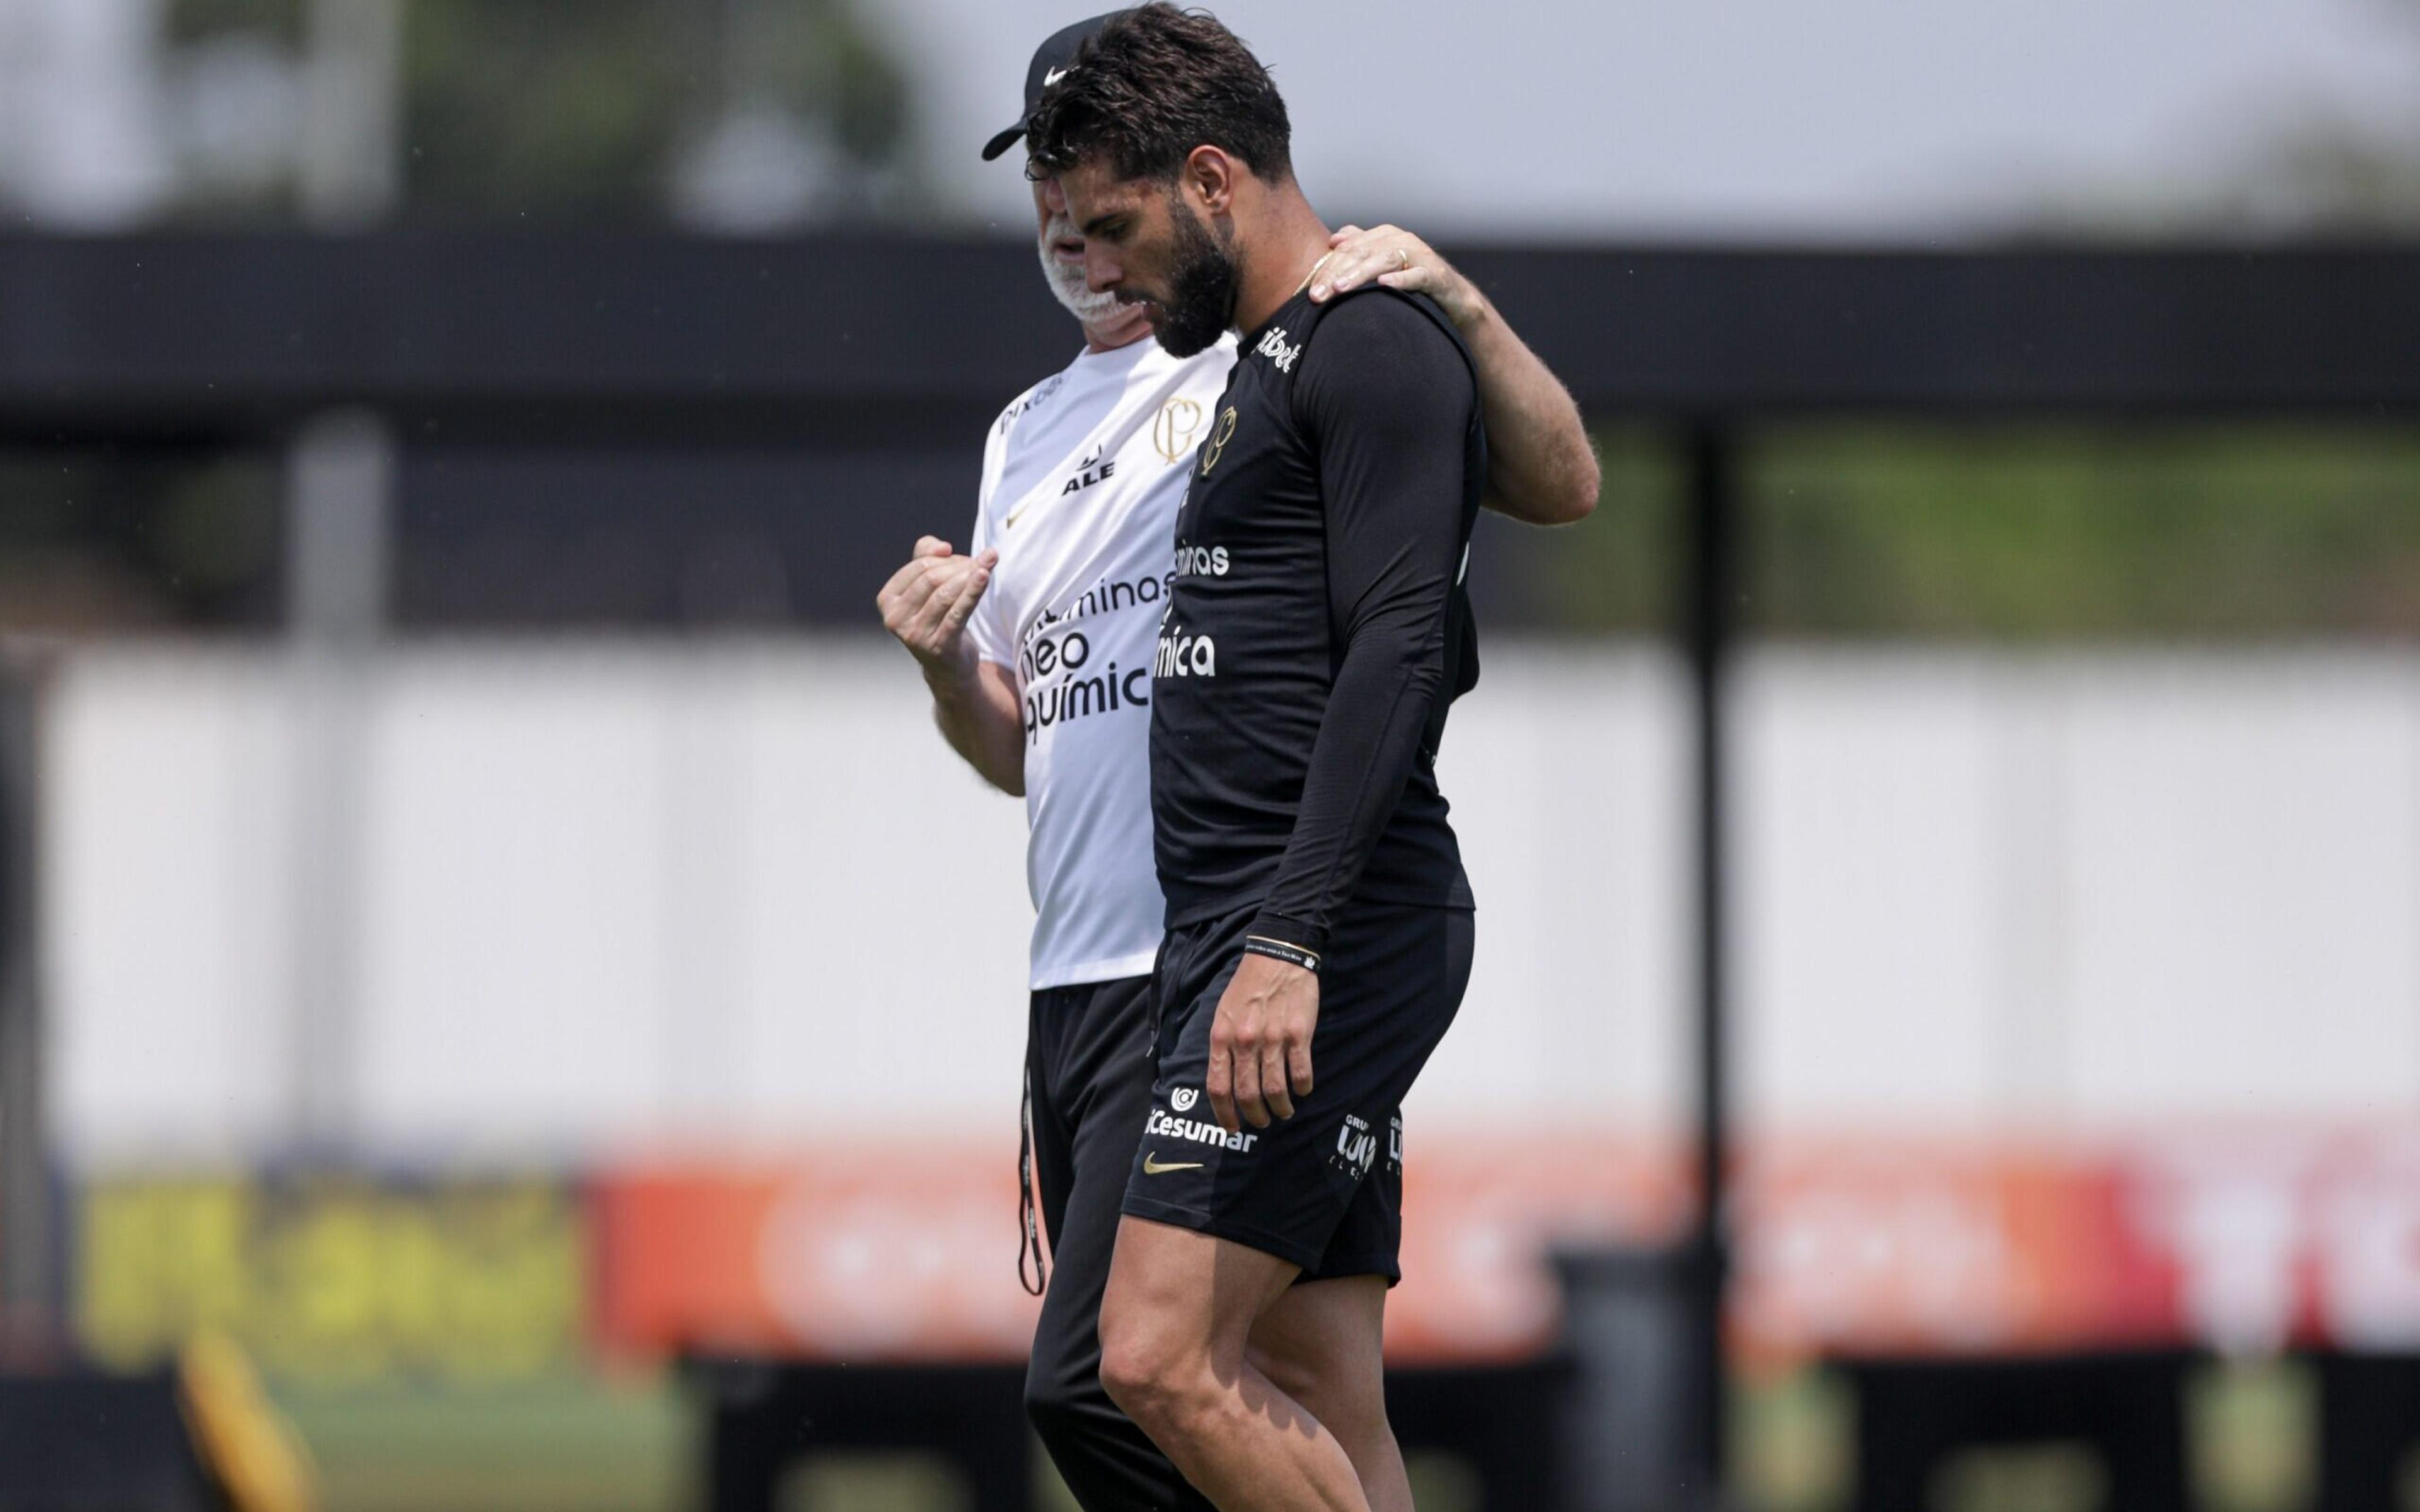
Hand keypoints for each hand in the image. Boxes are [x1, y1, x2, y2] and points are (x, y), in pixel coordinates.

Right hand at [876, 536, 997, 680]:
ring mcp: (915, 635)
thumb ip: (926, 555)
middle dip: (960, 566)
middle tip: (982, 564)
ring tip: (989, 564)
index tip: (967, 560)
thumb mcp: (926, 585)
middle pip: (931, 578)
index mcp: (887, 599)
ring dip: (970, 576)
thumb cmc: (937, 618)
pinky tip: (985, 576)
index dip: (947, 558)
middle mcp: (895, 619)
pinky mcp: (938, 646)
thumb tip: (942, 547)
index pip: (919, 566)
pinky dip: (973, 591)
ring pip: (945, 594)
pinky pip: (958, 612)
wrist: (947, 666)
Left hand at [1206, 953, 1317, 1132]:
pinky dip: (1302, 1087)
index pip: (1218, 1087)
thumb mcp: (1223, 1013)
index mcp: (1222, 1037)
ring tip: (1284, 1110)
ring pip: (1275, 1090)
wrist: (1277, 955)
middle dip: (1255, 1116)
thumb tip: (1226, 1080)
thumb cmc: (1247, 986)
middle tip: (1262, 1121)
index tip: (1233, 1128)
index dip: (1225, 1114)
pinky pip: (1301, 1073)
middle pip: (1248, 1094)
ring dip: (1280, 1107)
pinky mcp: (1299, 1034)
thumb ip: (1223, 1046)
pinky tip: (1302, 1089)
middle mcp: (1245, 1041)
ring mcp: (1273, 1039)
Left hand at [1310, 224, 1490, 333]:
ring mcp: (1419, 256)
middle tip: (1317, 295)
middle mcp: (1400, 240)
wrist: (1453, 295)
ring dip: (1361, 274)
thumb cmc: (1413, 279)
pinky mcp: (1435, 274)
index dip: (1327, 268)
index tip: (1309, 291)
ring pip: (1384, 260)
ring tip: (1340, 288)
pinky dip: (1400, 280)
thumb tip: (1334, 239)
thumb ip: (1361, 246)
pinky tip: (1384, 285)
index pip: (1348, 249)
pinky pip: (1416, 276)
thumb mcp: (1383, 261)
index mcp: (1384, 236)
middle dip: (1337, 274)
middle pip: (1361, 253)